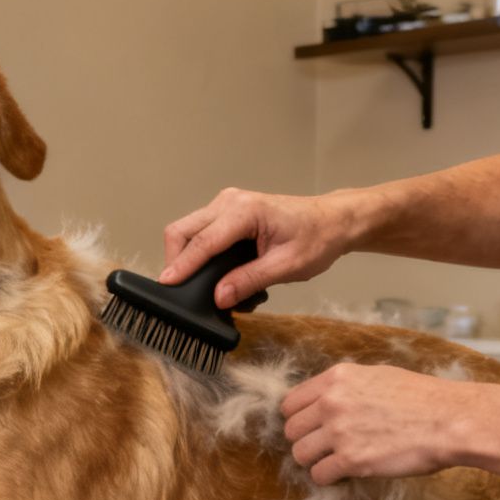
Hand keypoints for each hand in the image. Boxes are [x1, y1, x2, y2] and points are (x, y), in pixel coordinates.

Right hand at [161, 187, 360, 309]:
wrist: (333, 221)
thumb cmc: (316, 239)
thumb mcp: (286, 266)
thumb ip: (250, 280)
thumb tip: (218, 298)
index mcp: (245, 211)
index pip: (203, 241)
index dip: (182, 266)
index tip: (167, 286)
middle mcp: (229, 202)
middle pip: (183, 230)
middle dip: (176, 261)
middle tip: (181, 292)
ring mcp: (226, 204)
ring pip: (187, 230)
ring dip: (188, 258)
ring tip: (204, 287)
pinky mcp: (227, 212)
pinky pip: (200, 232)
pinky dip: (199, 253)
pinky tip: (214, 274)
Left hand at [281, 363, 461, 484]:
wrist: (450, 420)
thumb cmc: (423, 399)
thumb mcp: (378, 376)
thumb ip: (347, 387)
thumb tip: (328, 400)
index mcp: (337, 377)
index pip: (291, 402)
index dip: (299, 419)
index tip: (311, 428)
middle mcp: (332, 402)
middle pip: (291, 430)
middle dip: (306, 441)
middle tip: (325, 448)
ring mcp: (339, 432)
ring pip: (300, 454)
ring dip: (315, 461)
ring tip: (335, 462)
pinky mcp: (352, 460)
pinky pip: (319, 475)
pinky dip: (329, 478)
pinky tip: (347, 473)